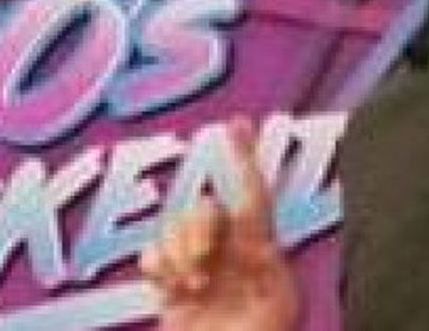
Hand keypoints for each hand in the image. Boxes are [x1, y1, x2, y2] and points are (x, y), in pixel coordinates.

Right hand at [140, 118, 299, 330]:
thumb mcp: (276, 305)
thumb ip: (257, 262)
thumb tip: (229, 229)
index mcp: (261, 250)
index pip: (253, 192)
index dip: (244, 156)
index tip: (236, 124)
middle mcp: (230, 252)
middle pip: (203, 209)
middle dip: (196, 230)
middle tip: (200, 268)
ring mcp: (199, 268)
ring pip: (173, 227)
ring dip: (176, 252)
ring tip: (190, 287)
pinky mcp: (172, 286)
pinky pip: (152, 253)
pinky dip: (157, 262)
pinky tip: (169, 285)